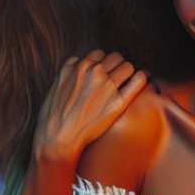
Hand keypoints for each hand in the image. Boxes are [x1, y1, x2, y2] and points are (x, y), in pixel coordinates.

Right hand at [31, 50, 147, 166]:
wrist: (58, 140)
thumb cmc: (54, 118)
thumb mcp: (56, 86)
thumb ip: (70, 73)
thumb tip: (78, 65)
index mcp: (78, 67)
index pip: (99, 54)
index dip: (102, 63)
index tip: (103, 72)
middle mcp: (93, 72)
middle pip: (115, 57)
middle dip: (116, 66)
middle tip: (116, 78)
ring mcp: (107, 86)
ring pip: (127, 66)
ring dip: (127, 73)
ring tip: (127, 82)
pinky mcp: (118, 102)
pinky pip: (137, 81)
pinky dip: (140, 79)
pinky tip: (139, 82)